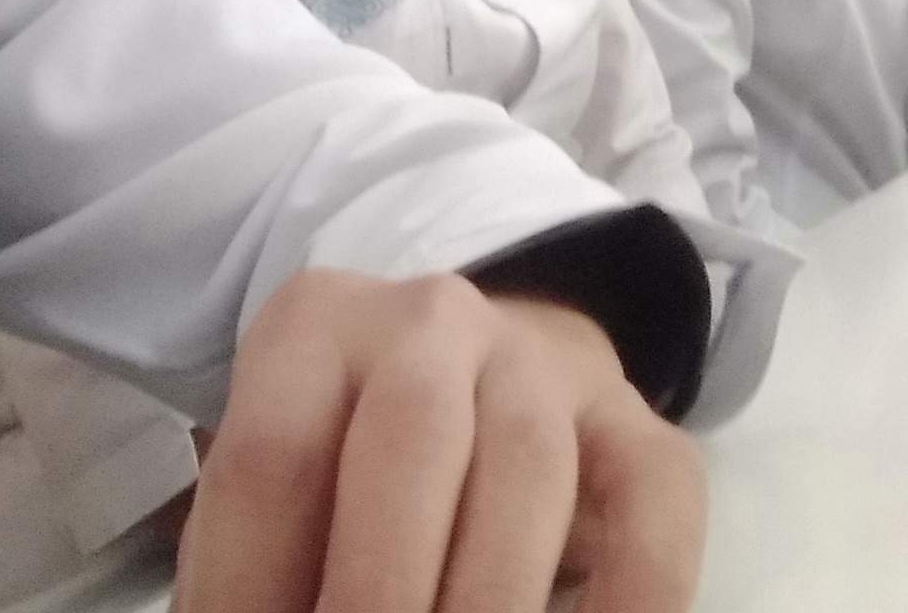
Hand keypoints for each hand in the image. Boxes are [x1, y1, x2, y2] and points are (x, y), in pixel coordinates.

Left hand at [178, 271, 704, 612]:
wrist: (479, 379)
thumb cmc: (346, 469)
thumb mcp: (282, 492)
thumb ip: (262, 565)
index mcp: (316, 329)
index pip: (273, 457)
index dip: (253, 584)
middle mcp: (434, 323)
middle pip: (409, 437)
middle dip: (379, 585)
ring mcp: (545, 367)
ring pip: (530, 464)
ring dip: (491, 598)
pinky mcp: (639, 426)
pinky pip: (654, 502)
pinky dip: (633, 596)